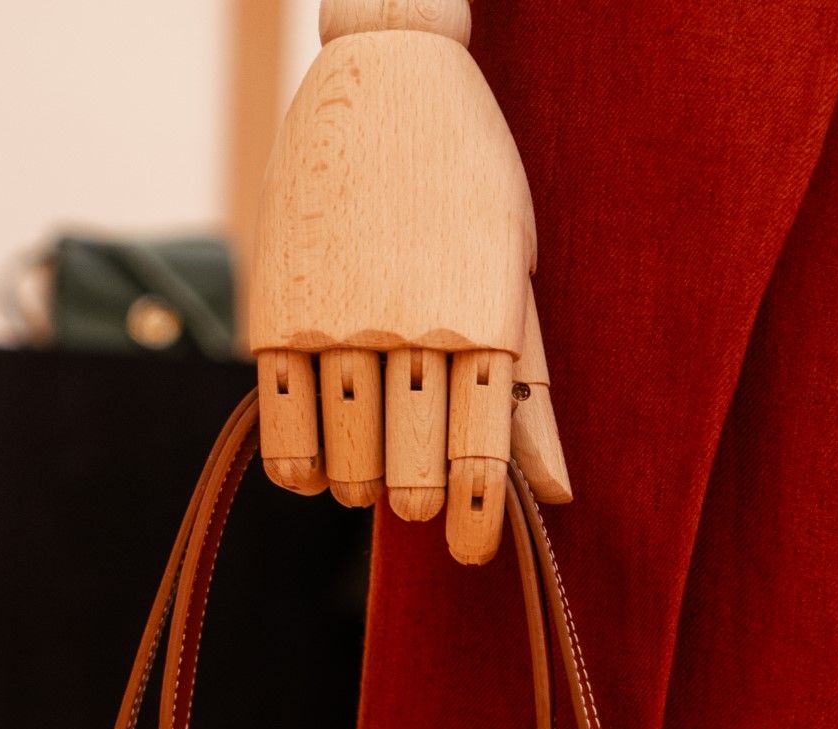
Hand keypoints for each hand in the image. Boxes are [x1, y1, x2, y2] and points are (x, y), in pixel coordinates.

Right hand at [248, 0, 569, 563]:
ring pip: (347, 446)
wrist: (388, 68)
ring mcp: (339, 313)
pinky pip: (281, 413)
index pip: (481, 449)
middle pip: (410, 460)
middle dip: (415, 497)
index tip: (470, 551)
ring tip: (368, 478)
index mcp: (483, 314)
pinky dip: (299, 462)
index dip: (477, 514)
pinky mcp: (279, 303)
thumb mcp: (514, 270)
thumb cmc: (469, 177)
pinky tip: (315, 475)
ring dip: (359, 481)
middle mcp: (410, 320)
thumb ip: (530, 386)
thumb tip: (559, 493)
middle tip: (415, 501)